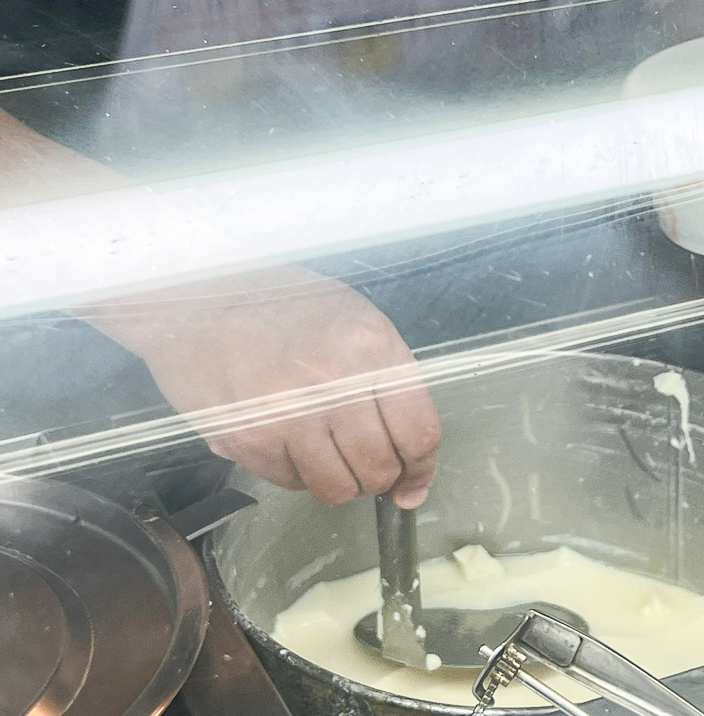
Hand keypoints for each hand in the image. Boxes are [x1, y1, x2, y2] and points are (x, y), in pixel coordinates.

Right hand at [82, 266, 440, 507]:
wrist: (197, 297)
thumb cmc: (284, 304)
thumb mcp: (356, 320)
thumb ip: (394, 386)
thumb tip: (416, 463)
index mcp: (370, 348)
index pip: (418, 433)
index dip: (421, 467)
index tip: (414, 477)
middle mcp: (332, 384)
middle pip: (380, 468)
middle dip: (382, 477)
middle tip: (369, 462)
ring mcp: (286, 416)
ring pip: (338, 489)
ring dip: (343, 482)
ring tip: (330, 453)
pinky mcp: (246, 440)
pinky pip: (293, 484)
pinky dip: (300, 474)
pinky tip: (291, 440)